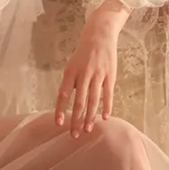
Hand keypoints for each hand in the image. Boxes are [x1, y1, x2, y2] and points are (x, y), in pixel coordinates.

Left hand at [55, 22, 118, 137]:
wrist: (100, 34)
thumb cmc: (83, 52)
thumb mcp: (72, 65)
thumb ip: (71, 82)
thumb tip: (68, 103)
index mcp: (70, 71)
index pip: (63, 94)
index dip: (60, 109)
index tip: (58, 123)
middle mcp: (83, 74)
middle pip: (79, 101)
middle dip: (76, 120)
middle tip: (74, 135)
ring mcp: (98, 75)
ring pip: (93, 101)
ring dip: (90, 117)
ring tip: (87, 130)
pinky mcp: (110, 75)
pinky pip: (108, 94)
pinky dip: (106, 107)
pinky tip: (104, 118)